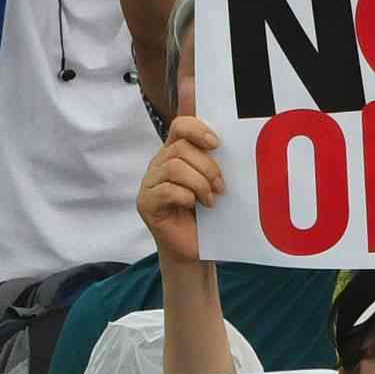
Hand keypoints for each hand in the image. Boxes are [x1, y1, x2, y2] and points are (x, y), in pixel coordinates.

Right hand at [139, 113, 224, 263]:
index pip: (180, 125)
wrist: (194, 248)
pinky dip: (186, 197)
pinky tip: (196, 207)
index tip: (217, 144)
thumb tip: (228, 140)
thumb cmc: (206, 214)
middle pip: (180, 148)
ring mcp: (149, 183)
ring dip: (199, 183)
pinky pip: (166, 190)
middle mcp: (159, 164)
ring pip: (174, 167)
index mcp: (175, 152)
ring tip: (210, 199)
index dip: (198, 129)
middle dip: (207, 166)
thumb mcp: (213, 182)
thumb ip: (214, 160)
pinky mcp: (146, 203)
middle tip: (220, 186)